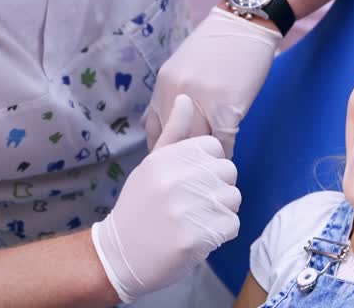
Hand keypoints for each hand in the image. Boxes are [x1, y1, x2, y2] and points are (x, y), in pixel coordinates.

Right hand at [91, 95, 241, 302]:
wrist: (119, 255)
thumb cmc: (139, 206)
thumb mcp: (152, 165)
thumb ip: (173, 133)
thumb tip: (185, 97)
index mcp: (166, 158)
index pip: (214, 149)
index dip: (209, 166)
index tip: (193, 180)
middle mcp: (176, 179)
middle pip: (229, 173)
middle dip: (218, 189)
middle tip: (195, 204)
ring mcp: (185, 209)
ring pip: (233, 199)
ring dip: (221, 212)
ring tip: (196, 220)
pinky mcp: (195, 237)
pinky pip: (231, 226)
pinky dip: (220, 234)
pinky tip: (199, 236)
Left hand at [145, 7, 280, 157]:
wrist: (246, 22)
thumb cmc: (219, 43)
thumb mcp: (184, 65)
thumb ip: (174, 92)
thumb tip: (170, 121)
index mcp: (164, 85)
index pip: (155, 130)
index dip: (164, 149)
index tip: (172, 160)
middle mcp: (177, 95)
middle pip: (174, 142)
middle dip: (180, 159)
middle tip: (188, 173)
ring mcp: (201, 102)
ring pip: (197, 146)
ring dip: (203, 159)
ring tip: (208, 169)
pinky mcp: (227, 108)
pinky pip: (222, 143)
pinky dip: (223, 153)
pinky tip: (225, 158)